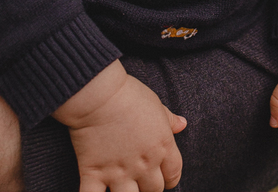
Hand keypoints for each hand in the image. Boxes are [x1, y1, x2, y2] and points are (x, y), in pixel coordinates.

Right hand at [53, 60, 185, 191]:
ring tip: (123, 188)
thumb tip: (183, 124)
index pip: (174, 174)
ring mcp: (119, 171)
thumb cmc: (129, 95)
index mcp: (162, 146)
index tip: (164, 178)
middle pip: (154, 190)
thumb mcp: (156, 104)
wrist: (98, 95)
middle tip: (141, 181)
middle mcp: (144, 164)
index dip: (170, 178)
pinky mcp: (94, 173)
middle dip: (149, 187)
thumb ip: (169, 119)